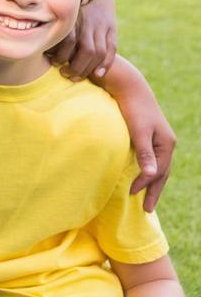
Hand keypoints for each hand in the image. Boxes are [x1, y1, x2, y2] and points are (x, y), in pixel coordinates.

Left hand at [50, 0, 116, 78]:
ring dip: (89, 68)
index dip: (62, 55)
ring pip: (99, 51)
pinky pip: (111, 48)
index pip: (69, 40)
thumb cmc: (67, 3)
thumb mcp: (55, 8)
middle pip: (86, 50)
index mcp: (71, 17)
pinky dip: (106, 63)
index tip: (54, 63)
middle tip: (66, 75)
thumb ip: (49, 24)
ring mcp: (101, 25)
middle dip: (76, 67)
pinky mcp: (111, 27)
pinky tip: (98, 74)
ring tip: (78, 77)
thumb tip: (33, 41)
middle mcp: (87, 21)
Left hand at [105, 65, 175, 212]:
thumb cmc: (132, 109)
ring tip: (144, 197)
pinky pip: (151, 159)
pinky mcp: (149, 135)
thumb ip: (144, 153)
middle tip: (148, 209)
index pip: (158, 171)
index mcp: (167, 144)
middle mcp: (166, 143)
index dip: (146, 184)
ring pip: (158, 167)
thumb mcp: (138, 131)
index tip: (132, 194)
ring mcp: (159, 139)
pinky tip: (141, 175)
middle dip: (154, 190)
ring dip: (151, 182)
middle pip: (162, 172)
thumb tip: (151, 174)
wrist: (128, 87)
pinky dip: (147, 170)